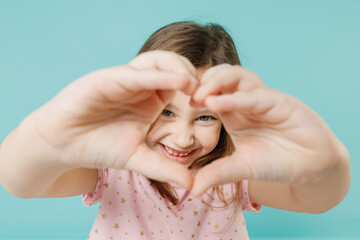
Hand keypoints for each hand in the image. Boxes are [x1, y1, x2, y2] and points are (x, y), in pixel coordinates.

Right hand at [29, 50, 197, 188]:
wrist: (64, 144)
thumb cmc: (99, 146)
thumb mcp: (138, 158)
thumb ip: (165, 168)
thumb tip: (192, 185)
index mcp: (152, 98)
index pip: (181, 84)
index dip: (199, 91)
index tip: (215, 105)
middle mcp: (141, 85)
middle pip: (174, 66)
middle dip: (193, 75)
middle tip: (208, 93)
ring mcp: (125, 79)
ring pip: (157, 61)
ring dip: (178, 68)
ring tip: (194, 85)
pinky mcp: (107, 77)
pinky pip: (136, 73)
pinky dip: (157, 75)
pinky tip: (176, 81)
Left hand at [190, 64, 343, 195]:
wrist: (311, 167)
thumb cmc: (276, 163)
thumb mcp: (241, 168)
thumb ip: (217, 174)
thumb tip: (192, 190)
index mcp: (233, 113)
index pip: (210, 94)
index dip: (194, 94)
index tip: (176, 101)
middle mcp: (246, 102)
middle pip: (221, 78)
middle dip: (202, 81)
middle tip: (185, 92)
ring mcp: (262, 99)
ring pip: (238, 77)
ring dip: (216, 82)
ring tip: (199, 95)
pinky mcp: (280, 101)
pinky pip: (254, 96)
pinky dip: (235, 98)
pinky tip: (217, 104)